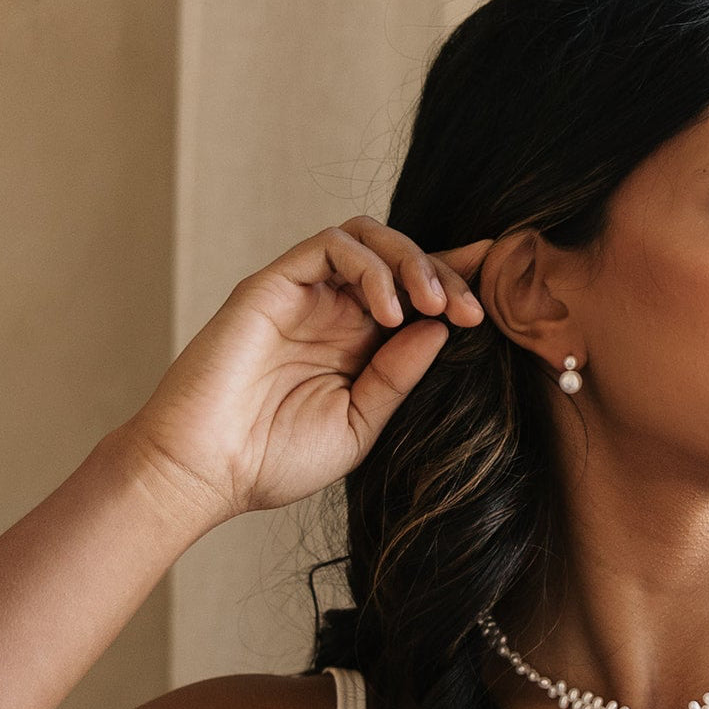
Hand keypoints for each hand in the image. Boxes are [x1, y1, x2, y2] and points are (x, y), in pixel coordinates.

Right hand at [122, 216, 492, 522]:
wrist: (208, 472)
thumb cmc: (275, 459)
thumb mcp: (361, 423)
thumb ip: (399, 375)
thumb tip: (442, 329)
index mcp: (357, 345)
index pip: (414, 296)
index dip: (457, 281)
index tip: (501, 287)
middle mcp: (333, 312)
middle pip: (401, 258)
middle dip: (446, 274)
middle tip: (472, 309)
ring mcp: (303, 295)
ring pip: (369, 237)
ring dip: (413, 261)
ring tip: (434, 305)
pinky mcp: (273, 284)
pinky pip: (331, 246)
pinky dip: (371, 266)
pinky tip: (391, 312)